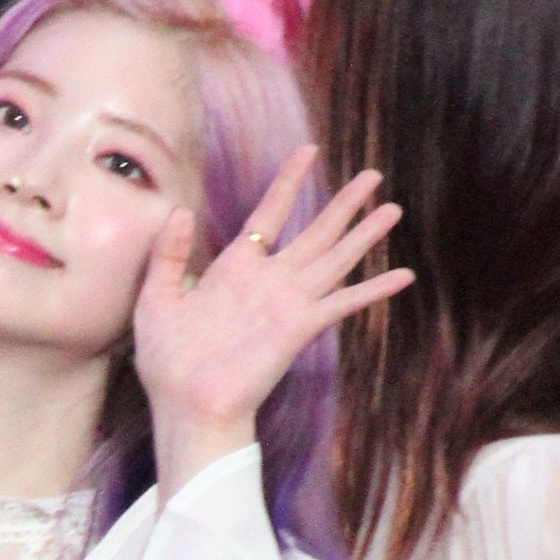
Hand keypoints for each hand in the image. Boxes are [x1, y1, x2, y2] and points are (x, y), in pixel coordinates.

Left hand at [135, 149, 410, 490]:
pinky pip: (342, 302)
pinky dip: (373, 290)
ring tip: (393, 209)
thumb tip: (179, 211)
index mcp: (236, 269)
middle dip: (345, 204)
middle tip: (373, 175)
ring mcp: (288, 304)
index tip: (308, 151)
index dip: (289, 182)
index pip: (270, 213)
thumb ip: (169, 255)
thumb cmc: (167, 364)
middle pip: (316, 232)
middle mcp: (269, 282)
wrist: (187, 408)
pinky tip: (402, 276)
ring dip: (365, 235)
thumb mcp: (156, 300)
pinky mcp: (300, 328)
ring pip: (336, 258)